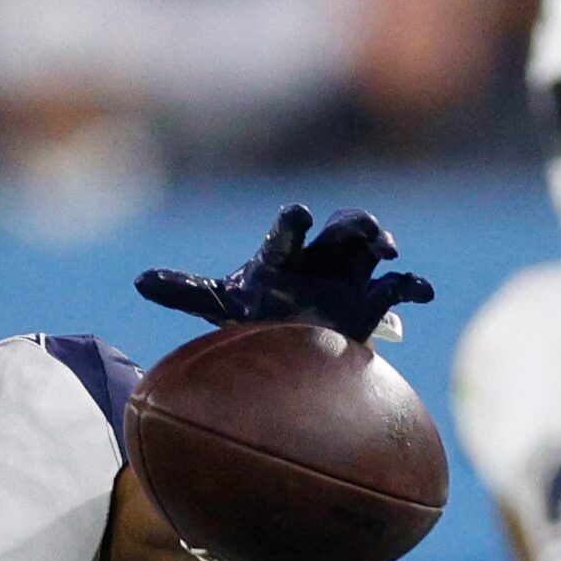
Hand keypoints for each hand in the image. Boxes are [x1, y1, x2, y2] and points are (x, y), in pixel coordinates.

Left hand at [137, 203, 434, 343]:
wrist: (290, 347)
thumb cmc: (253, 318)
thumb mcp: (221, 305)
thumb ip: (185, 291)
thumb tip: (137, 281)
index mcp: (283, 255)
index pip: (287, 234)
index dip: (292, 223)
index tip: (297, 213)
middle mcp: (320, 257)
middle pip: (341, 228)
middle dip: (354, 224)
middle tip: (368, 231)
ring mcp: (350, 275)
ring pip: (371, 245)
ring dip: (382, 241)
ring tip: (389, 252)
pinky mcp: (374, 300)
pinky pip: (401, 287)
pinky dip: (415, 286)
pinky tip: (422, 292)